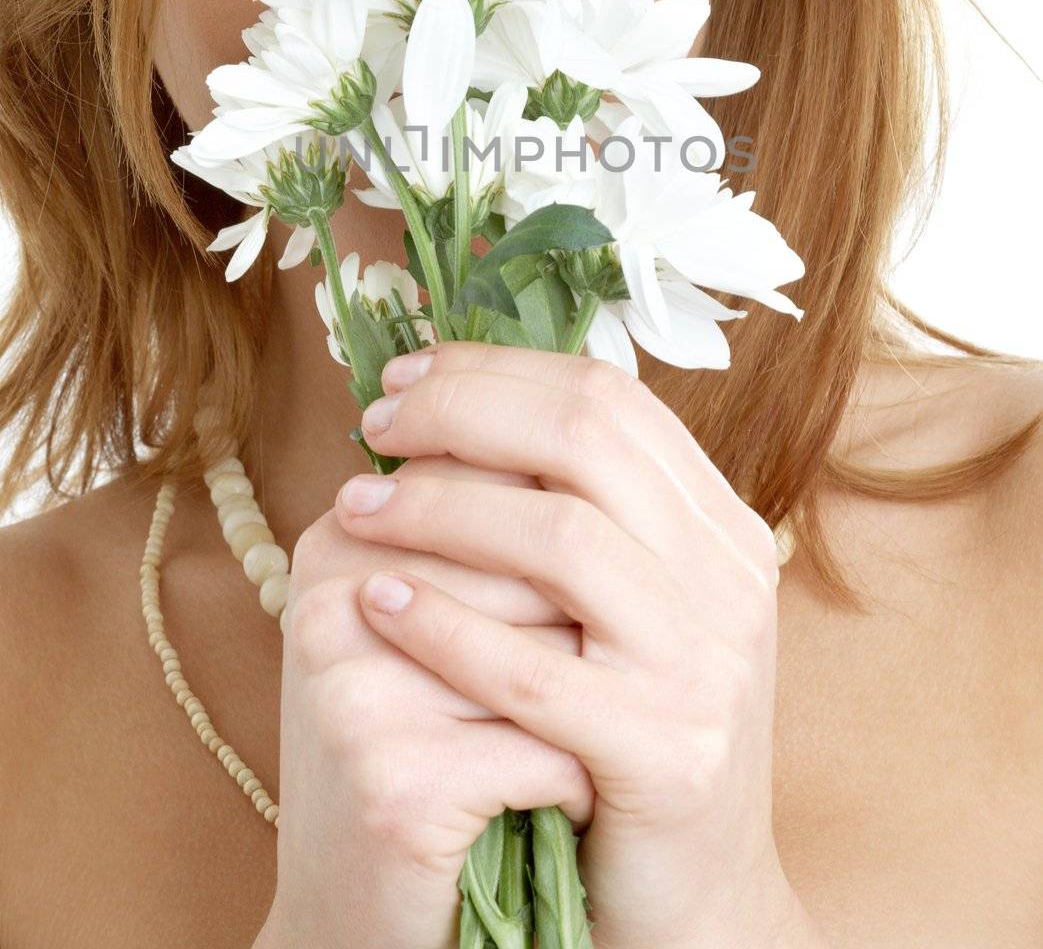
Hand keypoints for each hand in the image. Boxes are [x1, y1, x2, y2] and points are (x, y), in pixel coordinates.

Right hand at [264, 444, 594, 948]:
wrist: (364, 917)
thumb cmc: (426, 749)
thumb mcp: (439, 619)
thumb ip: (490, 519)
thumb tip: (598, 409)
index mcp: (343, 539)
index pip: (493, 466)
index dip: (570, 523)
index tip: (581, 585)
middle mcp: (334, 595)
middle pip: (534, 548)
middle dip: (589, 612)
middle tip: (596, 656)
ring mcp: (357, 691)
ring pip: (550, 644)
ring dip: (589, 690)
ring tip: (578, 718)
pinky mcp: (394, 787)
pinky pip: (547, 750)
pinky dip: (576, 779)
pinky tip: (561, 794)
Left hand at [336, 340, 822, 948]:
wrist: (694, 899)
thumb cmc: (630, 731)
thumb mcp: (629, 604)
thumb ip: (575, 508)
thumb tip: (449, 401)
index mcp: (719, 523)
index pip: (606, 395)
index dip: (496, 371)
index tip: (405, 375)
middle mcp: (729, 575)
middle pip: (584, 437)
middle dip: (460, 412)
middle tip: (375, 424)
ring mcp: (706, 662)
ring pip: (559, 537)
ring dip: (437, 507)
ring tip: (355, 510)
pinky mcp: (664, 750)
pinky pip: (529, 669)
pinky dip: (441, 624)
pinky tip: (376, 602)